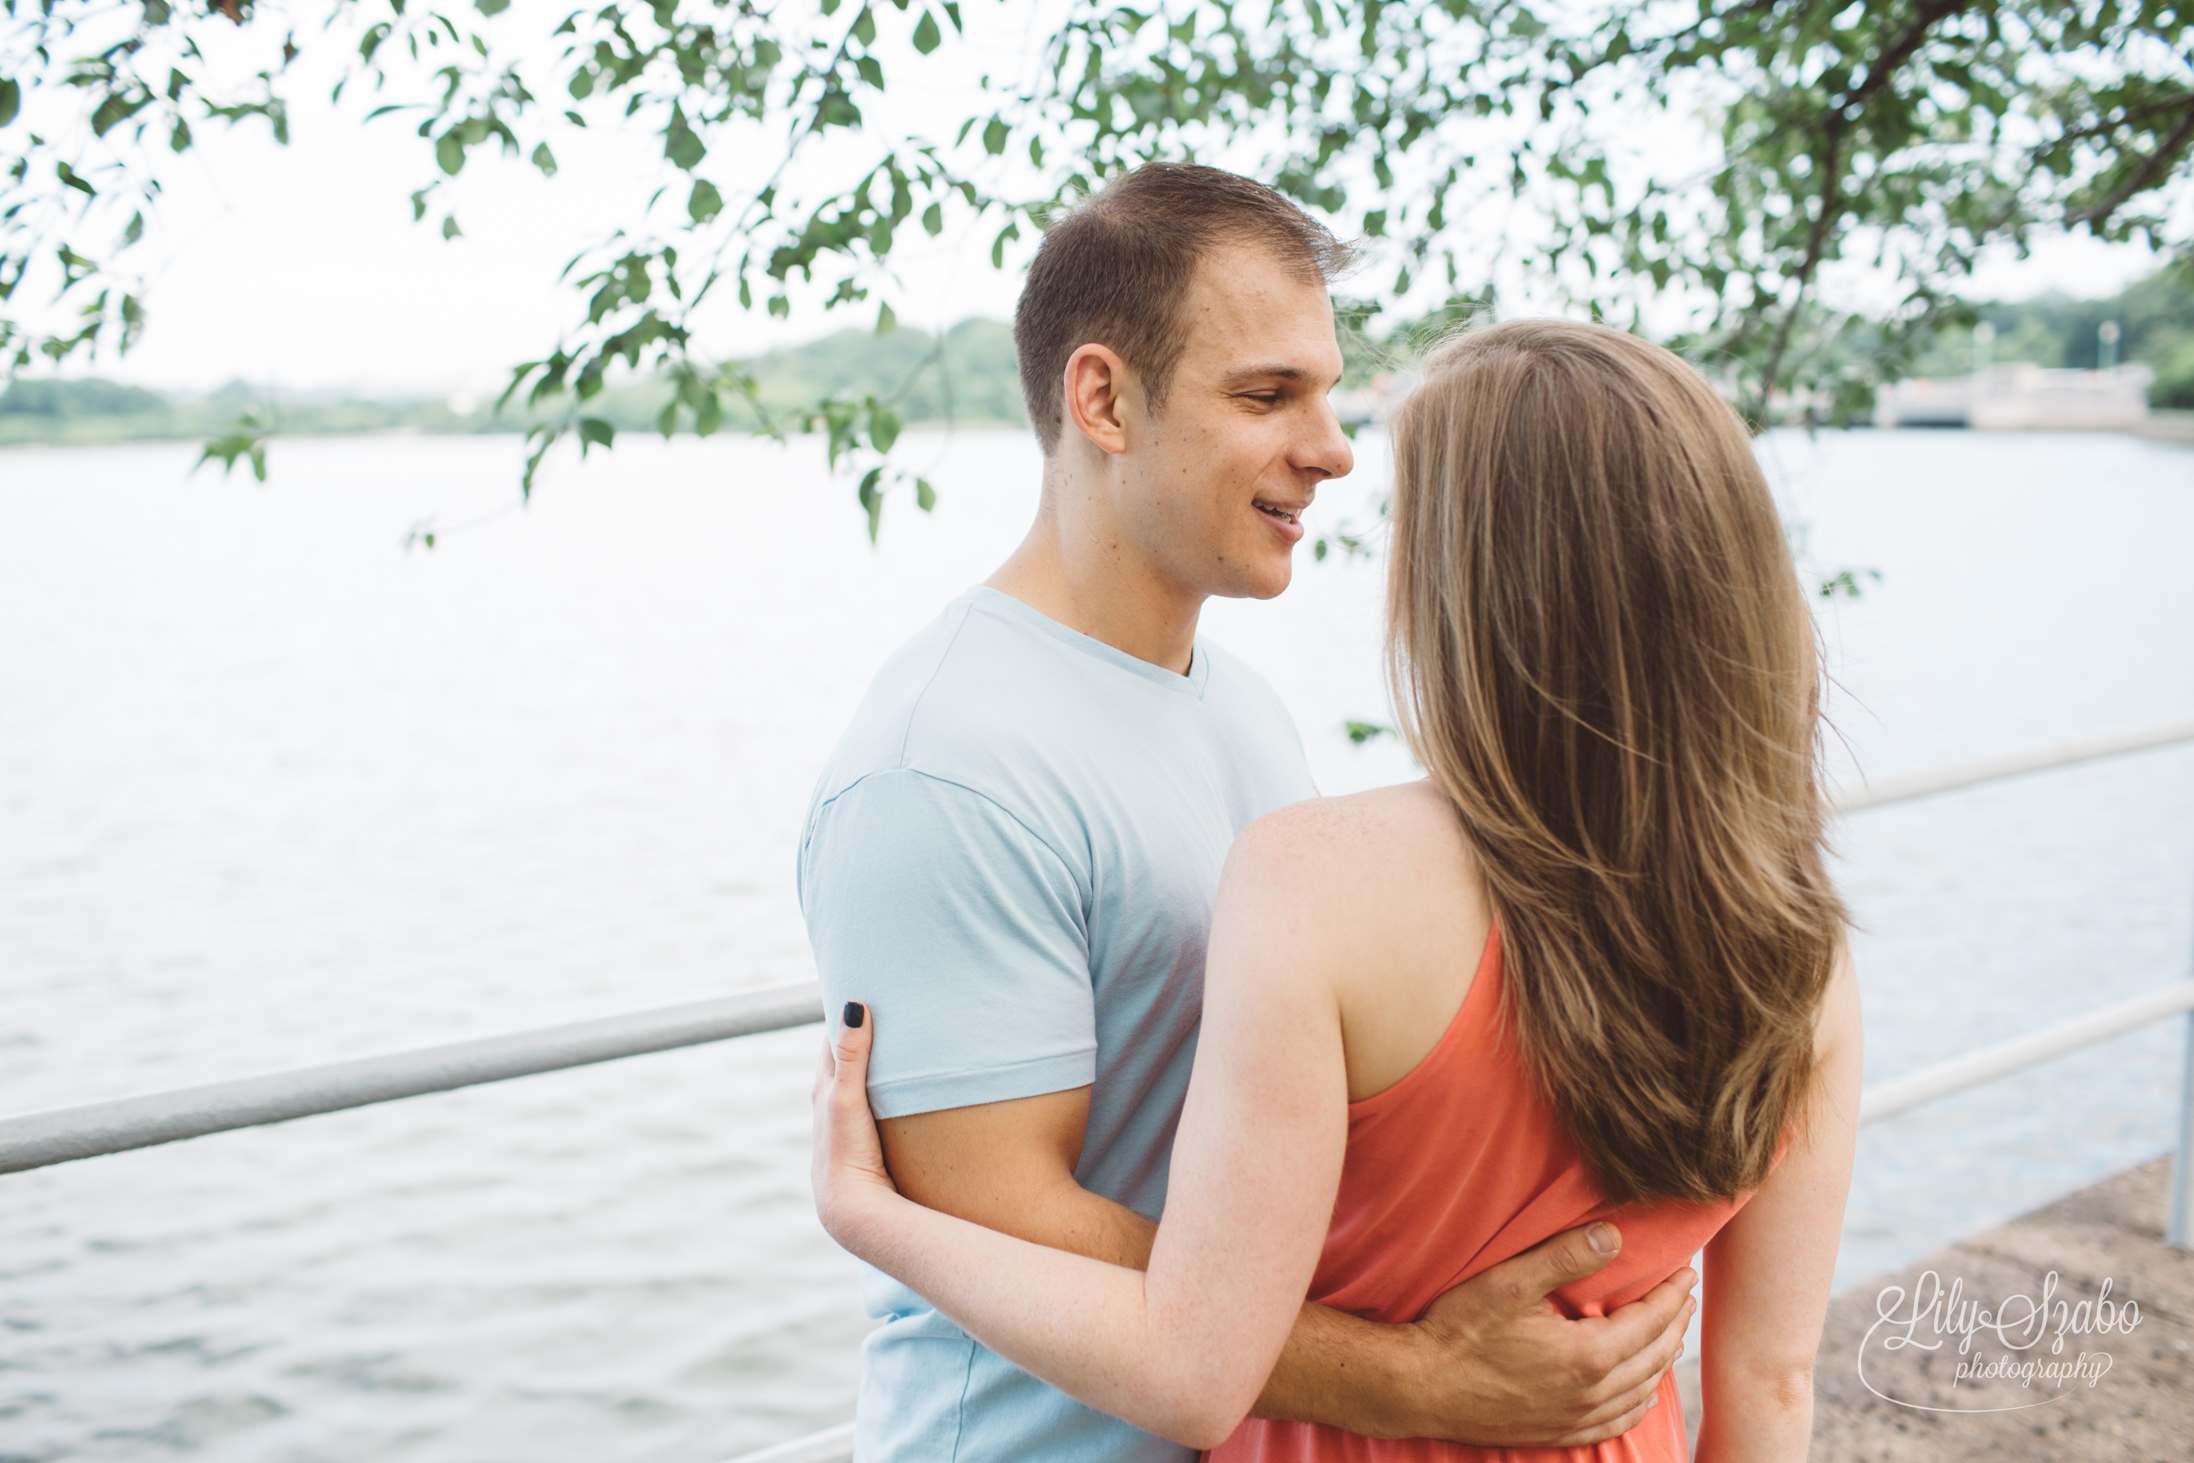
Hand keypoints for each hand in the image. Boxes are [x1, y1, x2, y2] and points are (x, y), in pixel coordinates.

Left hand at [810, 1000, 901, 1249]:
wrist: (852, 1207)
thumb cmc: (845, 1151)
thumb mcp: (847, 1097)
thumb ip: (853, 1054)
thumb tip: (854, 1005)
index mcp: (825, 1086)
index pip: (833, 1038)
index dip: (847, 1014)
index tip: (866, 986)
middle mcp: (833, 1102)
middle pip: (847, 1058)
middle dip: (863, 1033)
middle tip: (890, 1005)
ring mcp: (850, 1123)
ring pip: (862, 1082)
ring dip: (877, 1063)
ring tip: (905, 1040)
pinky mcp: (867, 1140)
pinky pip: (877, 1104)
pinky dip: (887, 1089)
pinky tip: (907, 1090)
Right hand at [1406, 1222, 1695, 1446]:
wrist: (1421, 1386)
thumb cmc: (1459, 1330)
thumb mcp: (1510, 1282)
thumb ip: (1565, 1257)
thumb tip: (1614, 1235)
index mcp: (1587, 1355)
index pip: (1650, 1321)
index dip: (1672, 1295)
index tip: (1686, 1273)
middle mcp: (1591, 1392)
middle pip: (1654, 1356)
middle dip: (1675, 1324)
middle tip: (1685, 1297)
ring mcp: (1576, 1417)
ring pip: (1642, 1391)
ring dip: (1662, 1360)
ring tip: (1669, 1334)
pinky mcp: (1559, 1432)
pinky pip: (1618, 1422)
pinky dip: (1640, 1402)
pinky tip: (1641, 1391)